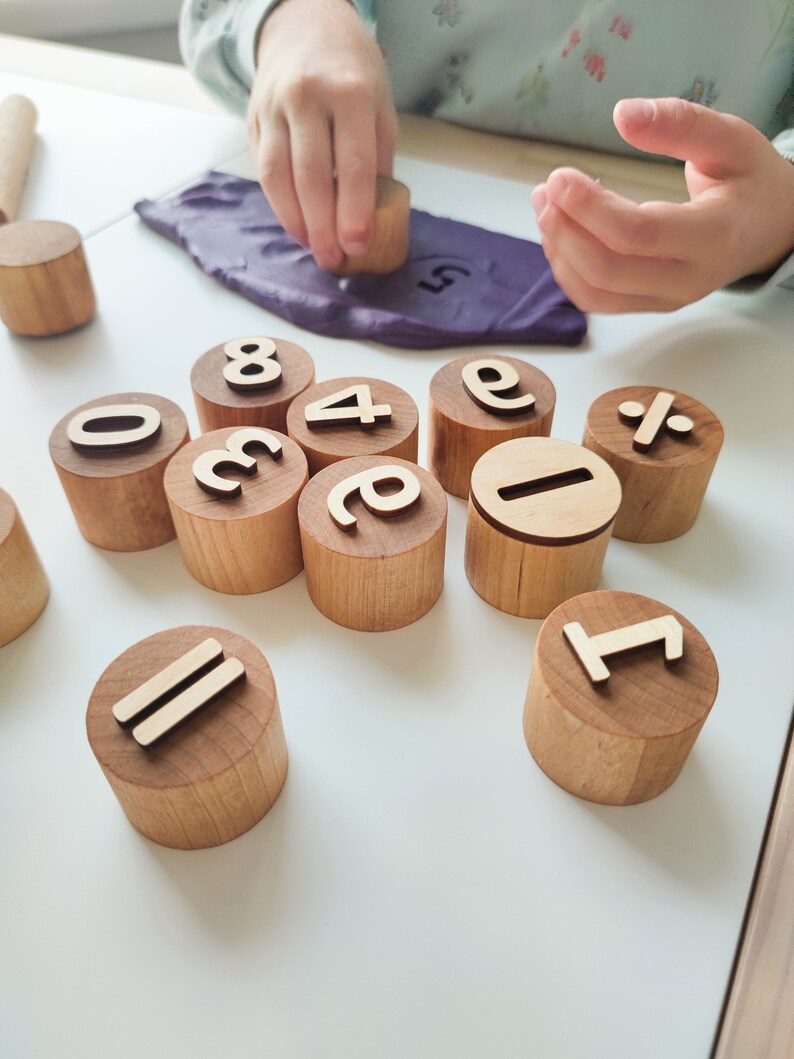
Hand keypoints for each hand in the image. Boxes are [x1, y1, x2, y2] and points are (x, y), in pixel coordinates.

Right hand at [249, 0, 397, 269]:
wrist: (304, 26)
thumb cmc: (351, 72)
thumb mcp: (380, 104)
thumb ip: (378, 156)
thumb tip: (373, 214)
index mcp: (349, 92)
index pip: (353, 162)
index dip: (355, 209)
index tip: (358, 244)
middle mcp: (307, 97)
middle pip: (311, 175)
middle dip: (323, 225)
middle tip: (333, 259)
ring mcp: (274, 106)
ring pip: (279, 175)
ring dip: (296, 221)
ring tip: (314, 248)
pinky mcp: (253, 118)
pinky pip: (264, 169)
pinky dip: (279, 204)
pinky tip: (296, 225)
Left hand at [531, 98, 793, 312]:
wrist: (770, 228)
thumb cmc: (748, 179)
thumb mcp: (730, 139)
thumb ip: (681, 123)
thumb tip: (622, 114)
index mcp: (714, 236)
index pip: (638, 234)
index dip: (589, 208)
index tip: (559, 177)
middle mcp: (689, 278)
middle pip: (608, 270)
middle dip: (566, 231)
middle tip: (546, 191)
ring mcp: (668, 298)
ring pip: (596, 292)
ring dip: (559, 252)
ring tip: (546, 206)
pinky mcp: (649, 303)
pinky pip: (597, 300)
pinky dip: (568, 269)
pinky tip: (560, 232)